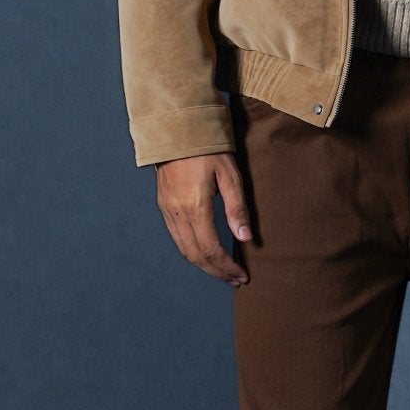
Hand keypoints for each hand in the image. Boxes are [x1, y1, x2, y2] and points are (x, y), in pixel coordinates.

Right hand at [155, 152, 252, 284]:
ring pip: (184, 249)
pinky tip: (205, 252)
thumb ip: (237, 209)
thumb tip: (245, 238)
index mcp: (195, 207)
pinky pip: (176, 237)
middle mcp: (177, 212)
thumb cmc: (208, 149)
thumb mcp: (230, 176)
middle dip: (216, 271)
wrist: (177, 130)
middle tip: (234, 279)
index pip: (211, 249)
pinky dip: (191, 251)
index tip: (242, 275)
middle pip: (196, 255)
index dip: (227, 267)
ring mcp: (167, 210)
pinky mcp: (163, 205)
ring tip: (222, 271)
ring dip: (203, 264)